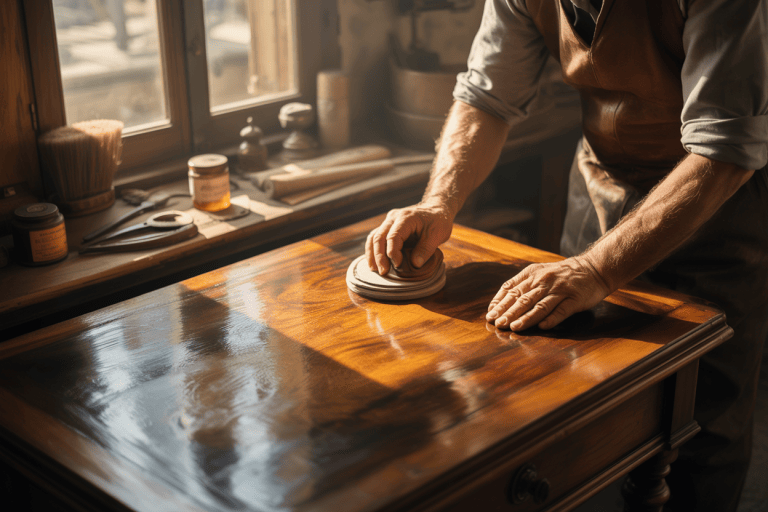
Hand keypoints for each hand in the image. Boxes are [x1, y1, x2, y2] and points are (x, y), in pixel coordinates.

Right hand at [365, 204, 452, 274]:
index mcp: (406, 218)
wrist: (436, 208)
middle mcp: (393, 218)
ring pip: (374, 237)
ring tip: (375, 270)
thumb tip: (415, 264)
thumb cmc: (438, 220)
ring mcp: (389, 221)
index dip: (393, 252)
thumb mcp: (437, 234)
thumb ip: (426, 249)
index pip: (393, 236)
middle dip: (379, 256)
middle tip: (383, 272)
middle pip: (379, 237)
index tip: (398, 265)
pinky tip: (375, 262)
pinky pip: (376, 237)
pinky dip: (374, 250)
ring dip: (372, 254)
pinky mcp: (389, 227)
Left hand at [485, 256, 611, 330]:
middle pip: (523, 298)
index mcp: (532, 274)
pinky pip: (562, 310)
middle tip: (497, 323)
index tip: (490, 314)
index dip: (499, 302)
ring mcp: (560, 290)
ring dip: (526, 317)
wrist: (594, 268)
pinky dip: (552, 319)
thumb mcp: (540, 272)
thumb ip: (523, 284)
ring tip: (514, 327)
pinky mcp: (575, 299)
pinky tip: (543, 327)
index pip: (511, 288)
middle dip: (508, 312)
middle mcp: (544, 281)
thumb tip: (501, 301)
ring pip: (540, 305)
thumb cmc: (562, 274)